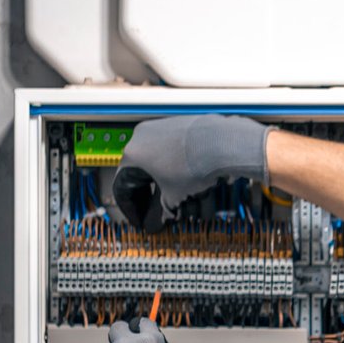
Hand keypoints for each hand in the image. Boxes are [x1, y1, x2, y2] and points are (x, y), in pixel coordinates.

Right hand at [112, 114, 270, 231]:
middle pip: (137, 171)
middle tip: (154, 208)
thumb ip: (164, 208)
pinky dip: (170, 163)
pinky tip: (183, 175)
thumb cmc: (193, 166)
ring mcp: (158, 127)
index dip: (131, 208)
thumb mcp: (174, 195)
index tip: (140, 218)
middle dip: (146, 193)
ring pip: (153, 158)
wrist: (220, 143)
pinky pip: (166, 147)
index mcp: (132, 154)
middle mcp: (140, 136)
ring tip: (172, 193)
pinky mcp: (174, 123)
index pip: (123, 186)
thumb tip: (162, 218)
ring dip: (159, 178)